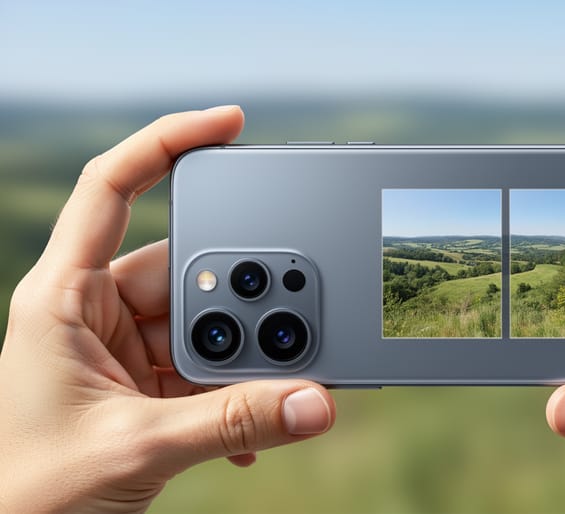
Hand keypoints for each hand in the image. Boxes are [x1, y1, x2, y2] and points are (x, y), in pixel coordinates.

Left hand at [0, 107, 334, 512]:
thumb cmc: (30, 494)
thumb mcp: (136, 447)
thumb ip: (231, 421)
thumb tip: (314, 401)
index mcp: (64, 296)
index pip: (111, 188)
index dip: (167, 142)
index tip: (230, 124)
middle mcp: (95, 311)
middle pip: (185, 265)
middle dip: (236, 295)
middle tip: (285, 312)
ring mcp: (124, 349)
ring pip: (205, 322)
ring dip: (243, 354)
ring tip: (275, 381)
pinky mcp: (146, 384)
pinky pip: (208, 367)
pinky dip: (236, 391)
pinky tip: (253, 426)